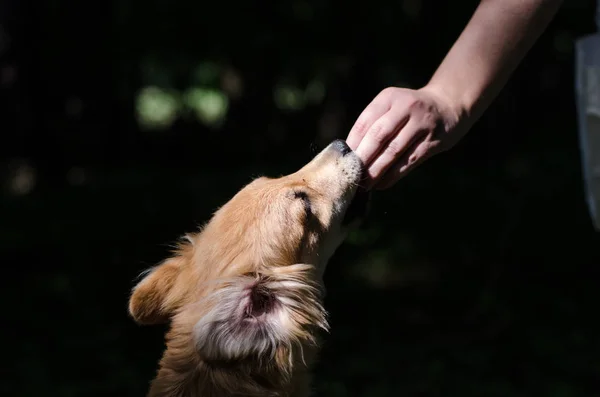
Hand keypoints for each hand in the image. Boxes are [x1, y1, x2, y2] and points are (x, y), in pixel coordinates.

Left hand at [346, 86, 467, 189]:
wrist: (448, 106)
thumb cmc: (409, 112)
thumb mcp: (391, 106)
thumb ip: (373, 124)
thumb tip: (349, 154)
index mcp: (389, 97)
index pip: (365, 122)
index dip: (353, 143)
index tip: (342, 161)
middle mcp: (406, 107)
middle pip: (379, 136)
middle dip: (363, 158)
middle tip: (351, 175)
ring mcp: (422, 124)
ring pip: (394, 151)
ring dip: (376, 170)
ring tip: (364, 184)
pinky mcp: (433, 141)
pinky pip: (409, 161)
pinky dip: (393, 175)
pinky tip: (381, 184)